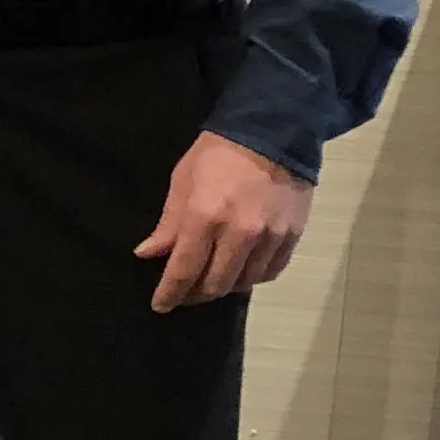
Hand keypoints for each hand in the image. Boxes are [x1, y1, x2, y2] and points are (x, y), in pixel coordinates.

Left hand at [135, 130, 314, 311]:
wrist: (272, 133)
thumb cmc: (217, 155)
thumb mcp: (182, 181)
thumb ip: (168, 224)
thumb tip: (148, 255)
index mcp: (205, 217)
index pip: (184, 269)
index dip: (170, 292)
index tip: (160, 305)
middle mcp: (240, 233)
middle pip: (215, 284)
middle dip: (195, 294)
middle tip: (184, 293)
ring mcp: (270, 238)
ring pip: (244, 283)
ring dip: (224, 287)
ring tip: (210, 281)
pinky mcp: (292, 237)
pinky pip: (269, 273)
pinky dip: (251, 278)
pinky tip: (240, 271)